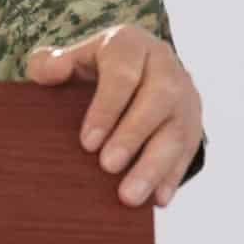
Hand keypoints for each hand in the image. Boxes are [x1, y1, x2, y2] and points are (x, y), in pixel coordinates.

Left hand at [26, 25, 202, 207]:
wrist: (130, 68)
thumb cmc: (89, 68)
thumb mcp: (67, 59)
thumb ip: (49, 64)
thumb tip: (53, 69)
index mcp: (129, 44)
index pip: (123, 74)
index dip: (106, 108)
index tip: (87, 143)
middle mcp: (164, 64)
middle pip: (158, 99)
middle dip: (133, 136)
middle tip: (107, 168)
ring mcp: (184, 93)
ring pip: (178, 129)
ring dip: (154, 166)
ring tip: (130, 197)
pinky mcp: (194, 120)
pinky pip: (188, 150)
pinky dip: (172, 176)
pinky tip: (158, 199)